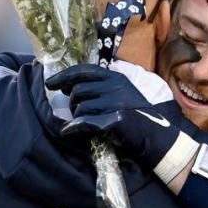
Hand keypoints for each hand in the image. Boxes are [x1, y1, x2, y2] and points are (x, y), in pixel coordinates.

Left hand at [46, 64, 180, 167]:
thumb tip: (68, 86)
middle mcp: (116, 87)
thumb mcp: (122, 93)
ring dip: (77, 117)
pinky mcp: (114, 120)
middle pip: (78, 91)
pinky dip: (73, 127)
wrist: (157, 137)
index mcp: (116, 78)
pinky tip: (68, 131)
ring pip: (80, 108)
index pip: (84, 71)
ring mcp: (116, 103)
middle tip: (78, 112)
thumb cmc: (136, 116)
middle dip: (73, 103)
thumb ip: (100, 87)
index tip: (50, 84)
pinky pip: (84, 122)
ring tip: (88, 123)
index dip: (64, 76)